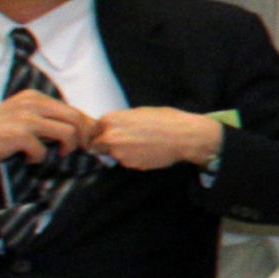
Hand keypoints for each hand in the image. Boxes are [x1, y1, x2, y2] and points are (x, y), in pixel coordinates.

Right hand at [0, 89, 96, 180]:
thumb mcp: (21, 115)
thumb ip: (45, 118)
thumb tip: (79, 129)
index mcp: (34, 96)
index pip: (72, 108)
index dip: (85, 126)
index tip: (88, 140)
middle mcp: (32, 103)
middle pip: (76, 117)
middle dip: (84, 136)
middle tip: (82, 149)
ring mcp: (25, 118)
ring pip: (67, 132)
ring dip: (67, 147)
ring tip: (58, 153)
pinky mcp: (19, 134)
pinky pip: (43, 150)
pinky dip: (39, 157)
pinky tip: (28, 158)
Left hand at [88, 105, 226, 172]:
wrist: (184, 136)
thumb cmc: (166, 120)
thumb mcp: (139, 112)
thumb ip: (121, 120)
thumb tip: (113, 127)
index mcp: (110, 120)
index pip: (94, 129)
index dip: (103, 132)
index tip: (112, 133)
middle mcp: (109, 137)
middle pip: (98, 145)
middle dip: (108, 144)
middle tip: (127, 141)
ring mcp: (118, 153)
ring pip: (113, 154)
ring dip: (122, 152)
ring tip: (141, 145)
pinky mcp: (130, 164)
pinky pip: (126, 161)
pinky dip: (134, 158)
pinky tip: (147, 151)